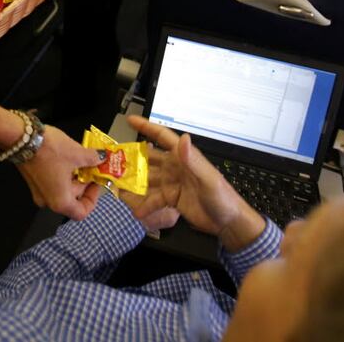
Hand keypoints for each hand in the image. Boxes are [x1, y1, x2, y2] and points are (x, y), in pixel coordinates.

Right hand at [17, 125, 103, 219]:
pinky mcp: (33, 181)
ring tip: (81, 159)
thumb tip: (102, 158)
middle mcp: (48, 201)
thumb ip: (94, 159)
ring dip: (74, 176)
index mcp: (60, 202)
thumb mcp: (78, 154)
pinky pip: (52, 182)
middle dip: (84, 183)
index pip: (81, 212)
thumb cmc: (50, 150)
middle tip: (92, 166)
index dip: (92, 199)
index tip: (96, 183)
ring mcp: (38, 192)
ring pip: (62, 190)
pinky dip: (63, 173)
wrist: (21, 137)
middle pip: (72, 199)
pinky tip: (68, 158)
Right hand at [126, 116, 265, 251]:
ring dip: (135, 183)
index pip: (162, 137)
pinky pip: (154, 198)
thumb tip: (183, 138)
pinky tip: (138, 211)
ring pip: (148, 179)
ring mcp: (173, 182)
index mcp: (184, 157)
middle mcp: (176, 167)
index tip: (131, 120)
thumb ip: (193, 160)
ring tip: (120, 187)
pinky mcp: (172, 198)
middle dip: (133, 159)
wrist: (228, 222)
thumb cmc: (223, 198)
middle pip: (150, 159)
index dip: (147, 127)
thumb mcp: (208, 178)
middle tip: (115, 160)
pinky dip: (146, 204)